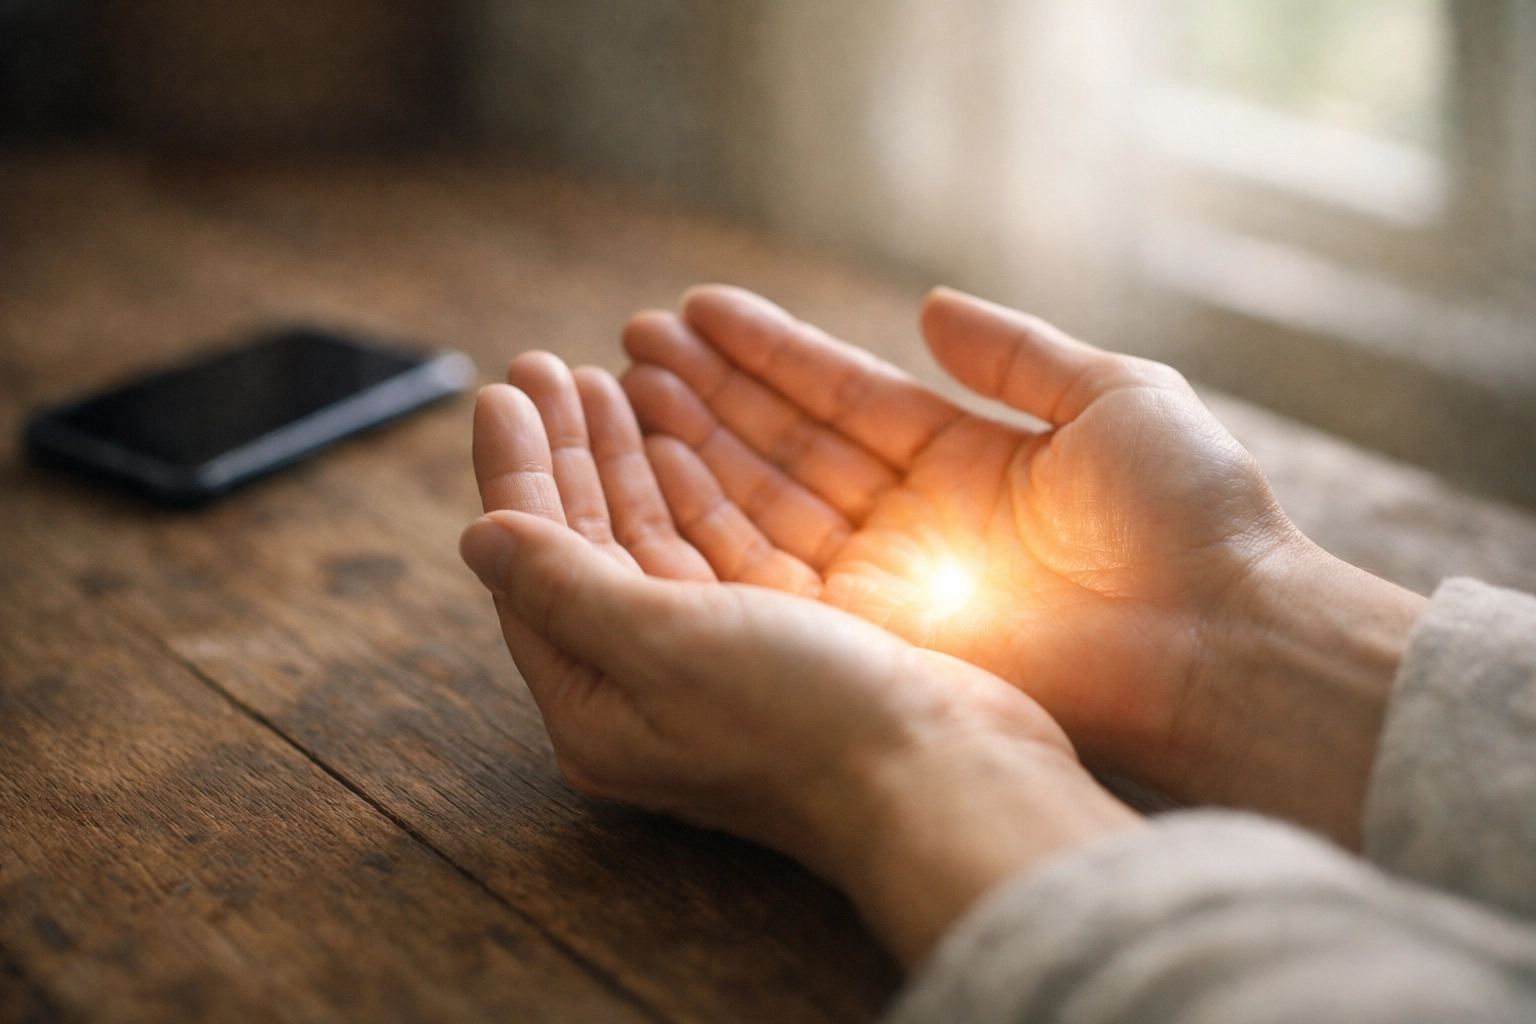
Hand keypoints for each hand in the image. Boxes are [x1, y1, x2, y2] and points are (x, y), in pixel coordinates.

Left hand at [460, 353, 1139, 964]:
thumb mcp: (661, 645)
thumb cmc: (801, 720)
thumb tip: (480, 537)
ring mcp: (708, 663)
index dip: (516, 472)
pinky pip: (705, 548)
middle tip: (545, 366)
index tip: (503, 390)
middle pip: (582, 547)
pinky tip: (673, 438)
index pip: (531, 568)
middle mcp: (641, 687)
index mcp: (595, 704)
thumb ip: (564, 586)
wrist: (941, 775)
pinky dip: (686, 487)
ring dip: (620, 459)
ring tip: (601, 382)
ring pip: (644, 539)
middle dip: (564, 453)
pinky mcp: (769, 640)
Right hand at [620, 286, 1427, 845]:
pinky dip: (716, 522)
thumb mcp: (1115, 395)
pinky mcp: (880, 636)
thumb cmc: (1189, 514)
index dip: (768, 353)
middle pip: (788, 446)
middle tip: (629, 345)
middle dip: (709, 395)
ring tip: (622, 388)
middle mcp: (913, 519)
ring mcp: (891, 579)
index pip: (842, 396)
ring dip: (696, 447)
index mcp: (965, 458)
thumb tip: (929, 306)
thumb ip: (1016, 353)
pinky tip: (656, 469)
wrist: (1224, 642)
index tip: (695, 310)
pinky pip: (779, 573)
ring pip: (768, 503)